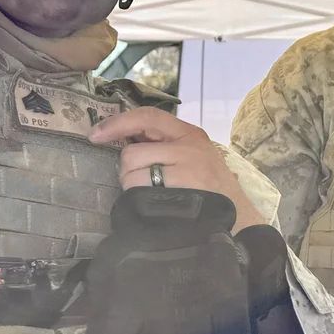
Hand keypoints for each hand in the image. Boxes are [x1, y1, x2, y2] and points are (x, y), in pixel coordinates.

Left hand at [92, 107, 265, 230]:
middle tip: (144, 184)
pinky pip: (140, 192)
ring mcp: (186, 169)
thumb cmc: (211, 188)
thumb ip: (165, 144)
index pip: (148, 117)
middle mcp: (188, 147)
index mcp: (190, 134)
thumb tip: (121, 139)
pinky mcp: (180, 191)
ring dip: (132, 188)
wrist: (238, 217)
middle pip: (132, 152)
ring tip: (153, 196)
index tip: (95, 133)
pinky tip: (154, 206)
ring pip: (132, 173)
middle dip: (128, 171)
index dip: (117, 123)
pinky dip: (138, 201)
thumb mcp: (195, 155)